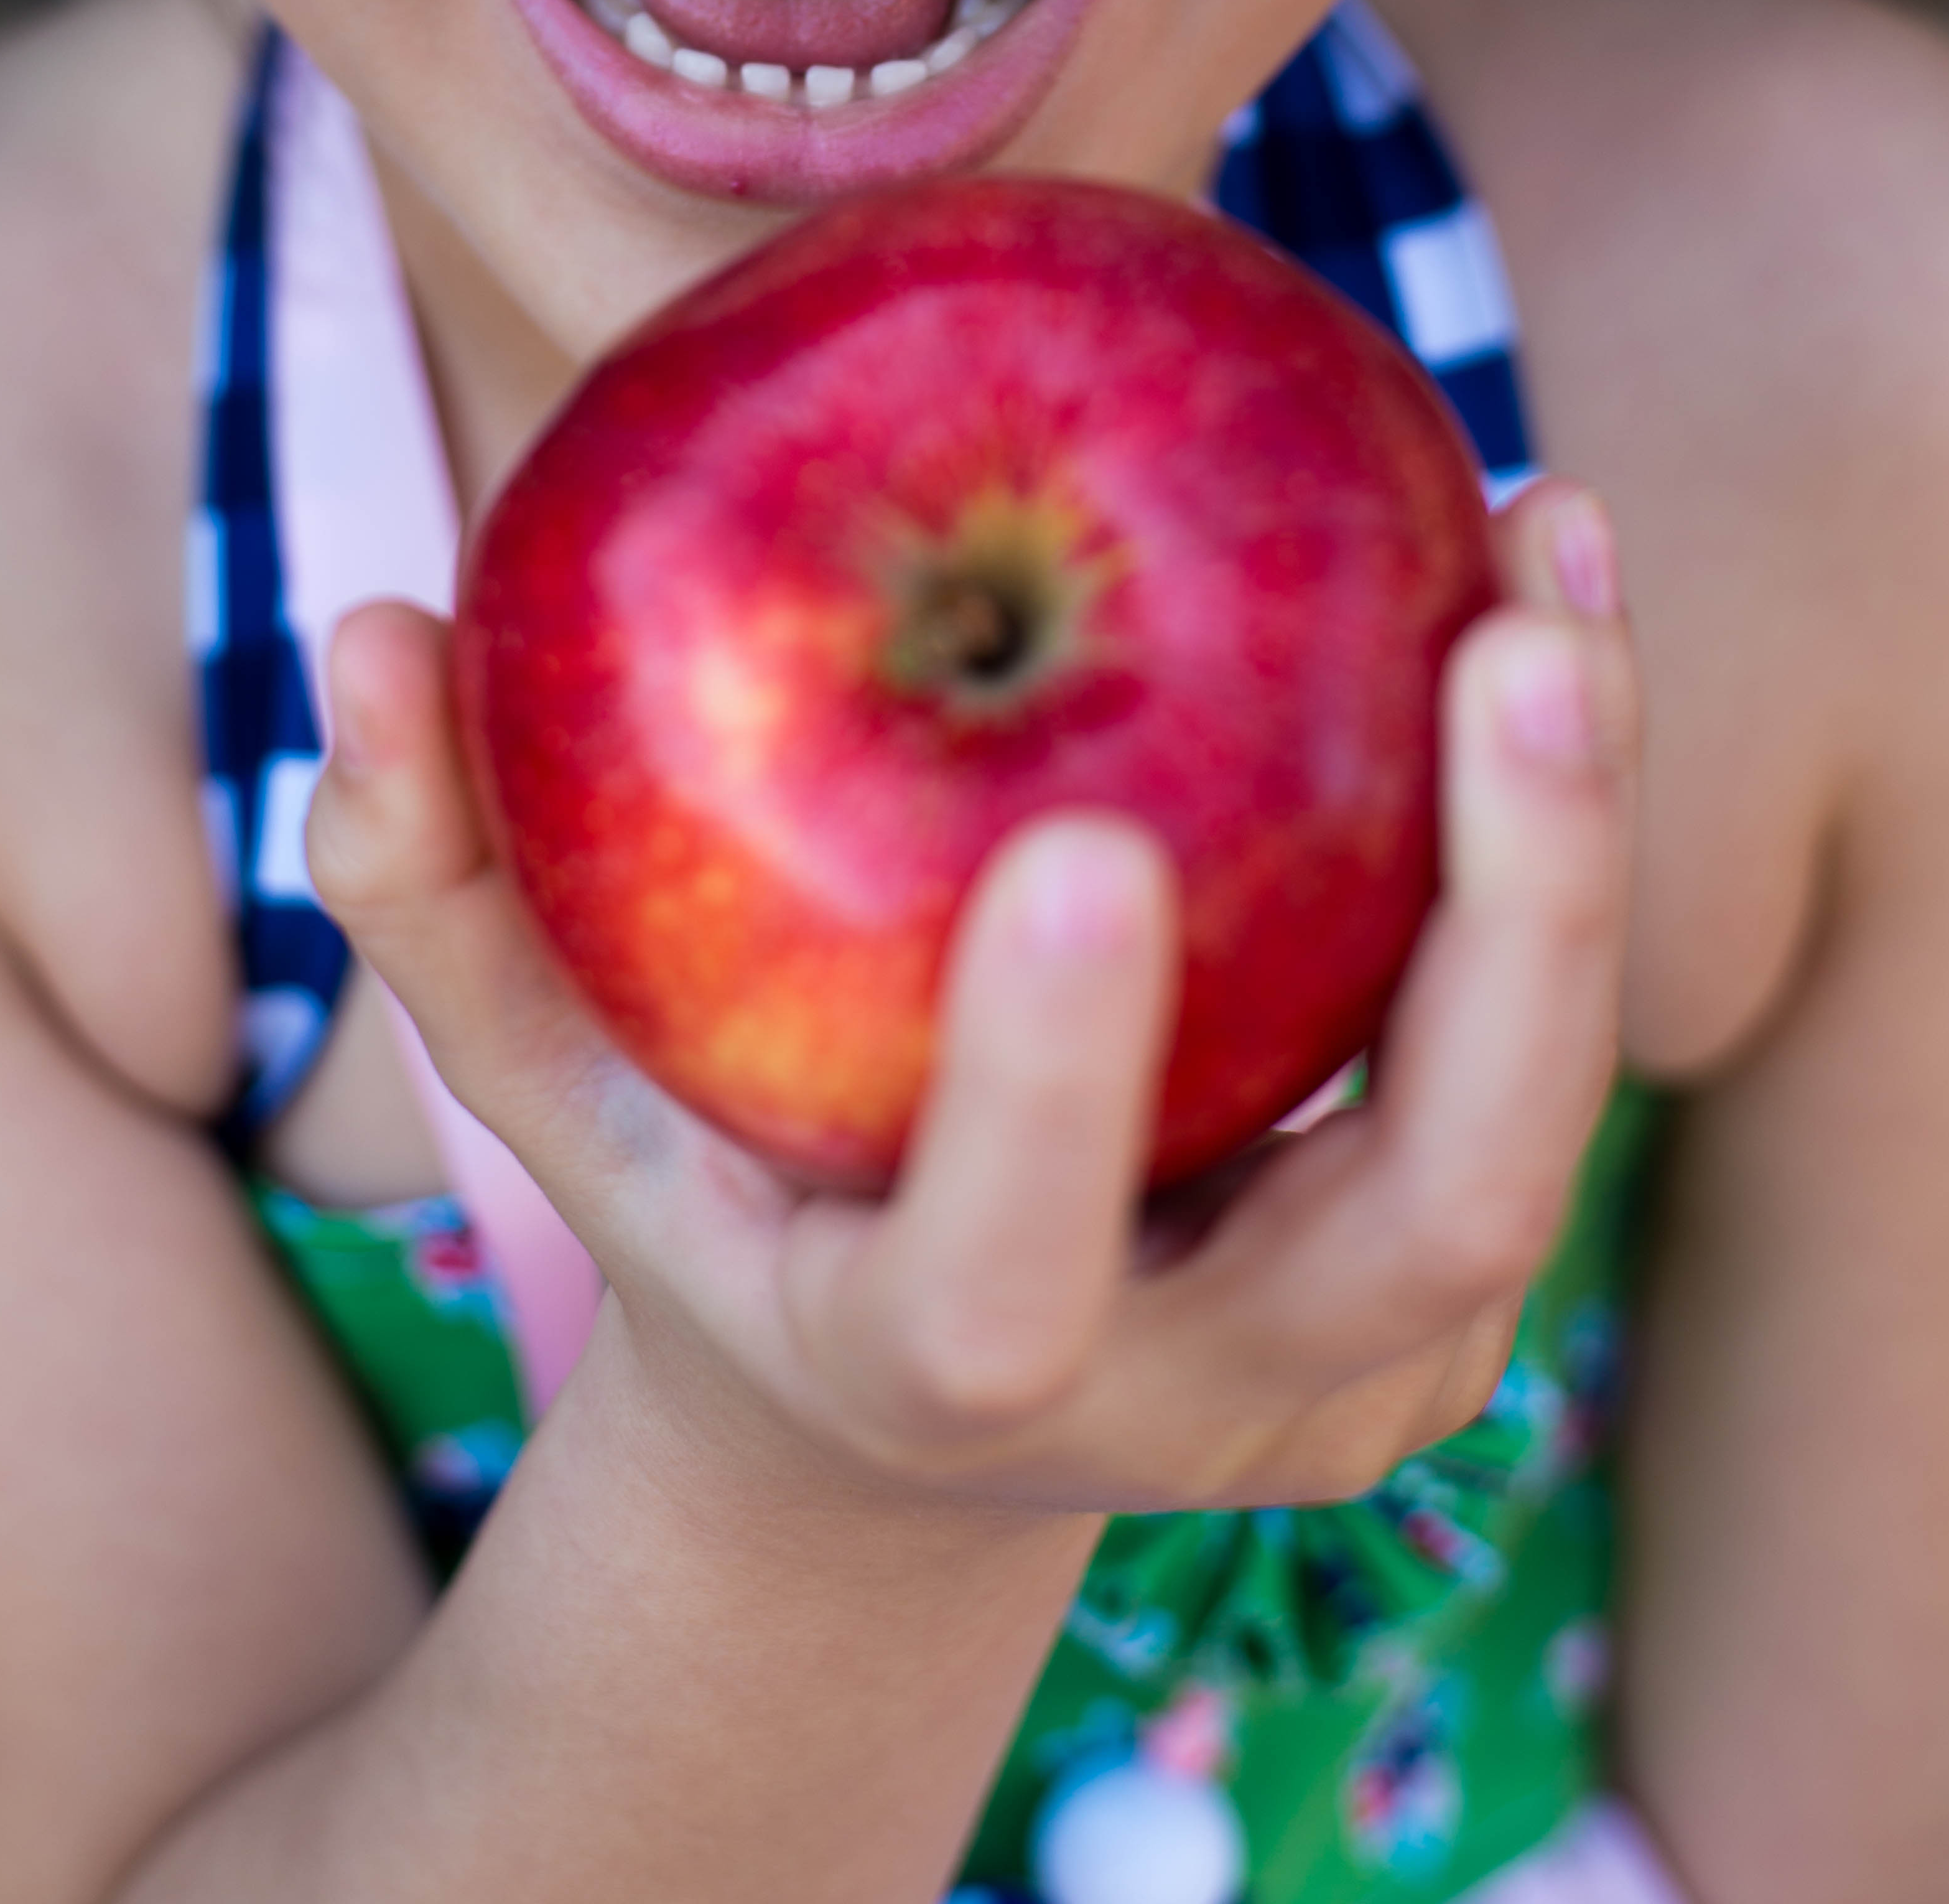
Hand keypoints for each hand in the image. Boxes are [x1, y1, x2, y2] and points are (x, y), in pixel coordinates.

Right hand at [306, 477, 1636, 1523]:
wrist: (918, 1405)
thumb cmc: (706, 1183)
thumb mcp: (543, 1066)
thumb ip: (437, 877)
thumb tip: (369, 636)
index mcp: (943, 1376)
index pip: (1010, 1290)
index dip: (1052, 1097)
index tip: (1086, 848)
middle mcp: (1202, 1402)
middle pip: (1428, 1219)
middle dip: (1507, 936)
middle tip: (1506, 645)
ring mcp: (1364, 1355)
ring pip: (1535, 1115)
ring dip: (1579, 832)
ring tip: (1543, 543)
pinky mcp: (1451, 1269)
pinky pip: (1534, 1027)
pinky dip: (1554, 810)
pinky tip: (1529, 566)